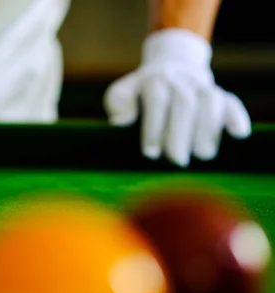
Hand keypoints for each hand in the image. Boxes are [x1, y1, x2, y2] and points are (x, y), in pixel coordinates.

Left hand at [103, 29, 251, 166]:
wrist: (169, 67)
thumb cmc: (139, 92)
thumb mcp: (122, 93)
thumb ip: (118, 103)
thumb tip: (120, 120)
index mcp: (154, 80)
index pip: (156, 101)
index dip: (154, 127)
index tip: (150, 152)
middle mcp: (180, 80)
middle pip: (184, 104)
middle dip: (180, 134)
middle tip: (175, 160)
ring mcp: (202, 86)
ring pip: (211, 101)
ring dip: (207, 129)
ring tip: (202, 155)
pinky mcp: (220, 95)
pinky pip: (231, 102)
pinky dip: (236, 117)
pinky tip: (238, 134)